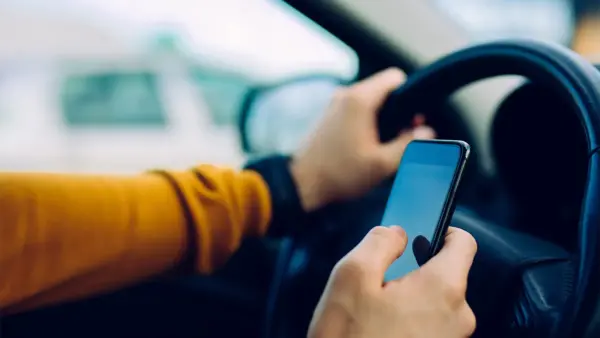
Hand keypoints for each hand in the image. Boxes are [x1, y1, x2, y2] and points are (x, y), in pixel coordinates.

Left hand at [290, 68, 434, 210]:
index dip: (410, 96)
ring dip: (382, 119)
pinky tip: (366, 147)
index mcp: (360, 99)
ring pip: (370, 101)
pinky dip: (366, 123)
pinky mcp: (329, 116)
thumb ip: (408, 144)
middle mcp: (346, 95)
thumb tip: (426, 131)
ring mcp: (334, 104)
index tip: (412, 119)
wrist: (301, 184)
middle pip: (383, 90)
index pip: (395, 77)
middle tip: (401, 138)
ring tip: (382, 146)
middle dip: (397, 111)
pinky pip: (356, 110)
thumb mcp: (381, 164)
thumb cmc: (339, 174)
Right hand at [308, 226, 476, 337]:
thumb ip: (380, 241)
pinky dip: (410, 321)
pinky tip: (380, 331)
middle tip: (379, 281)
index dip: (442, 230)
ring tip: (374, 312)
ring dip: (410, 298)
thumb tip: (398, 232)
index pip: (463, 243)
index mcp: (443, 289)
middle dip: (415, 270)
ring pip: (436, 303)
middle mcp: (458, 317)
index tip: (419, 233)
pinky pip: (431, 326)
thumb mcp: (351, 276)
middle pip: (446, 275)